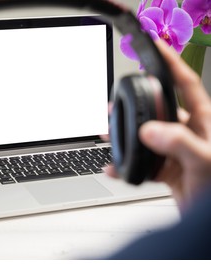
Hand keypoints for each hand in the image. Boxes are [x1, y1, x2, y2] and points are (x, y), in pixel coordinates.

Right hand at [106, 40, 210, 211]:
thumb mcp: (204, 164)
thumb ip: (179, 144)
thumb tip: (150, 130)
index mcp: (204, 123)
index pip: (185, 85)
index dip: (170, 64)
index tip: (154, 48)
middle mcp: (189, 134)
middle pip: (158, 111)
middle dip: (135, 106)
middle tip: (115, 104)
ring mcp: (177, 152)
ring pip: (146, 137)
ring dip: (125, 136)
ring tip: (107, 134)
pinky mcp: (168, 170)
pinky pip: (142, 163)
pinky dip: (126, 166)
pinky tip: (115, 168)